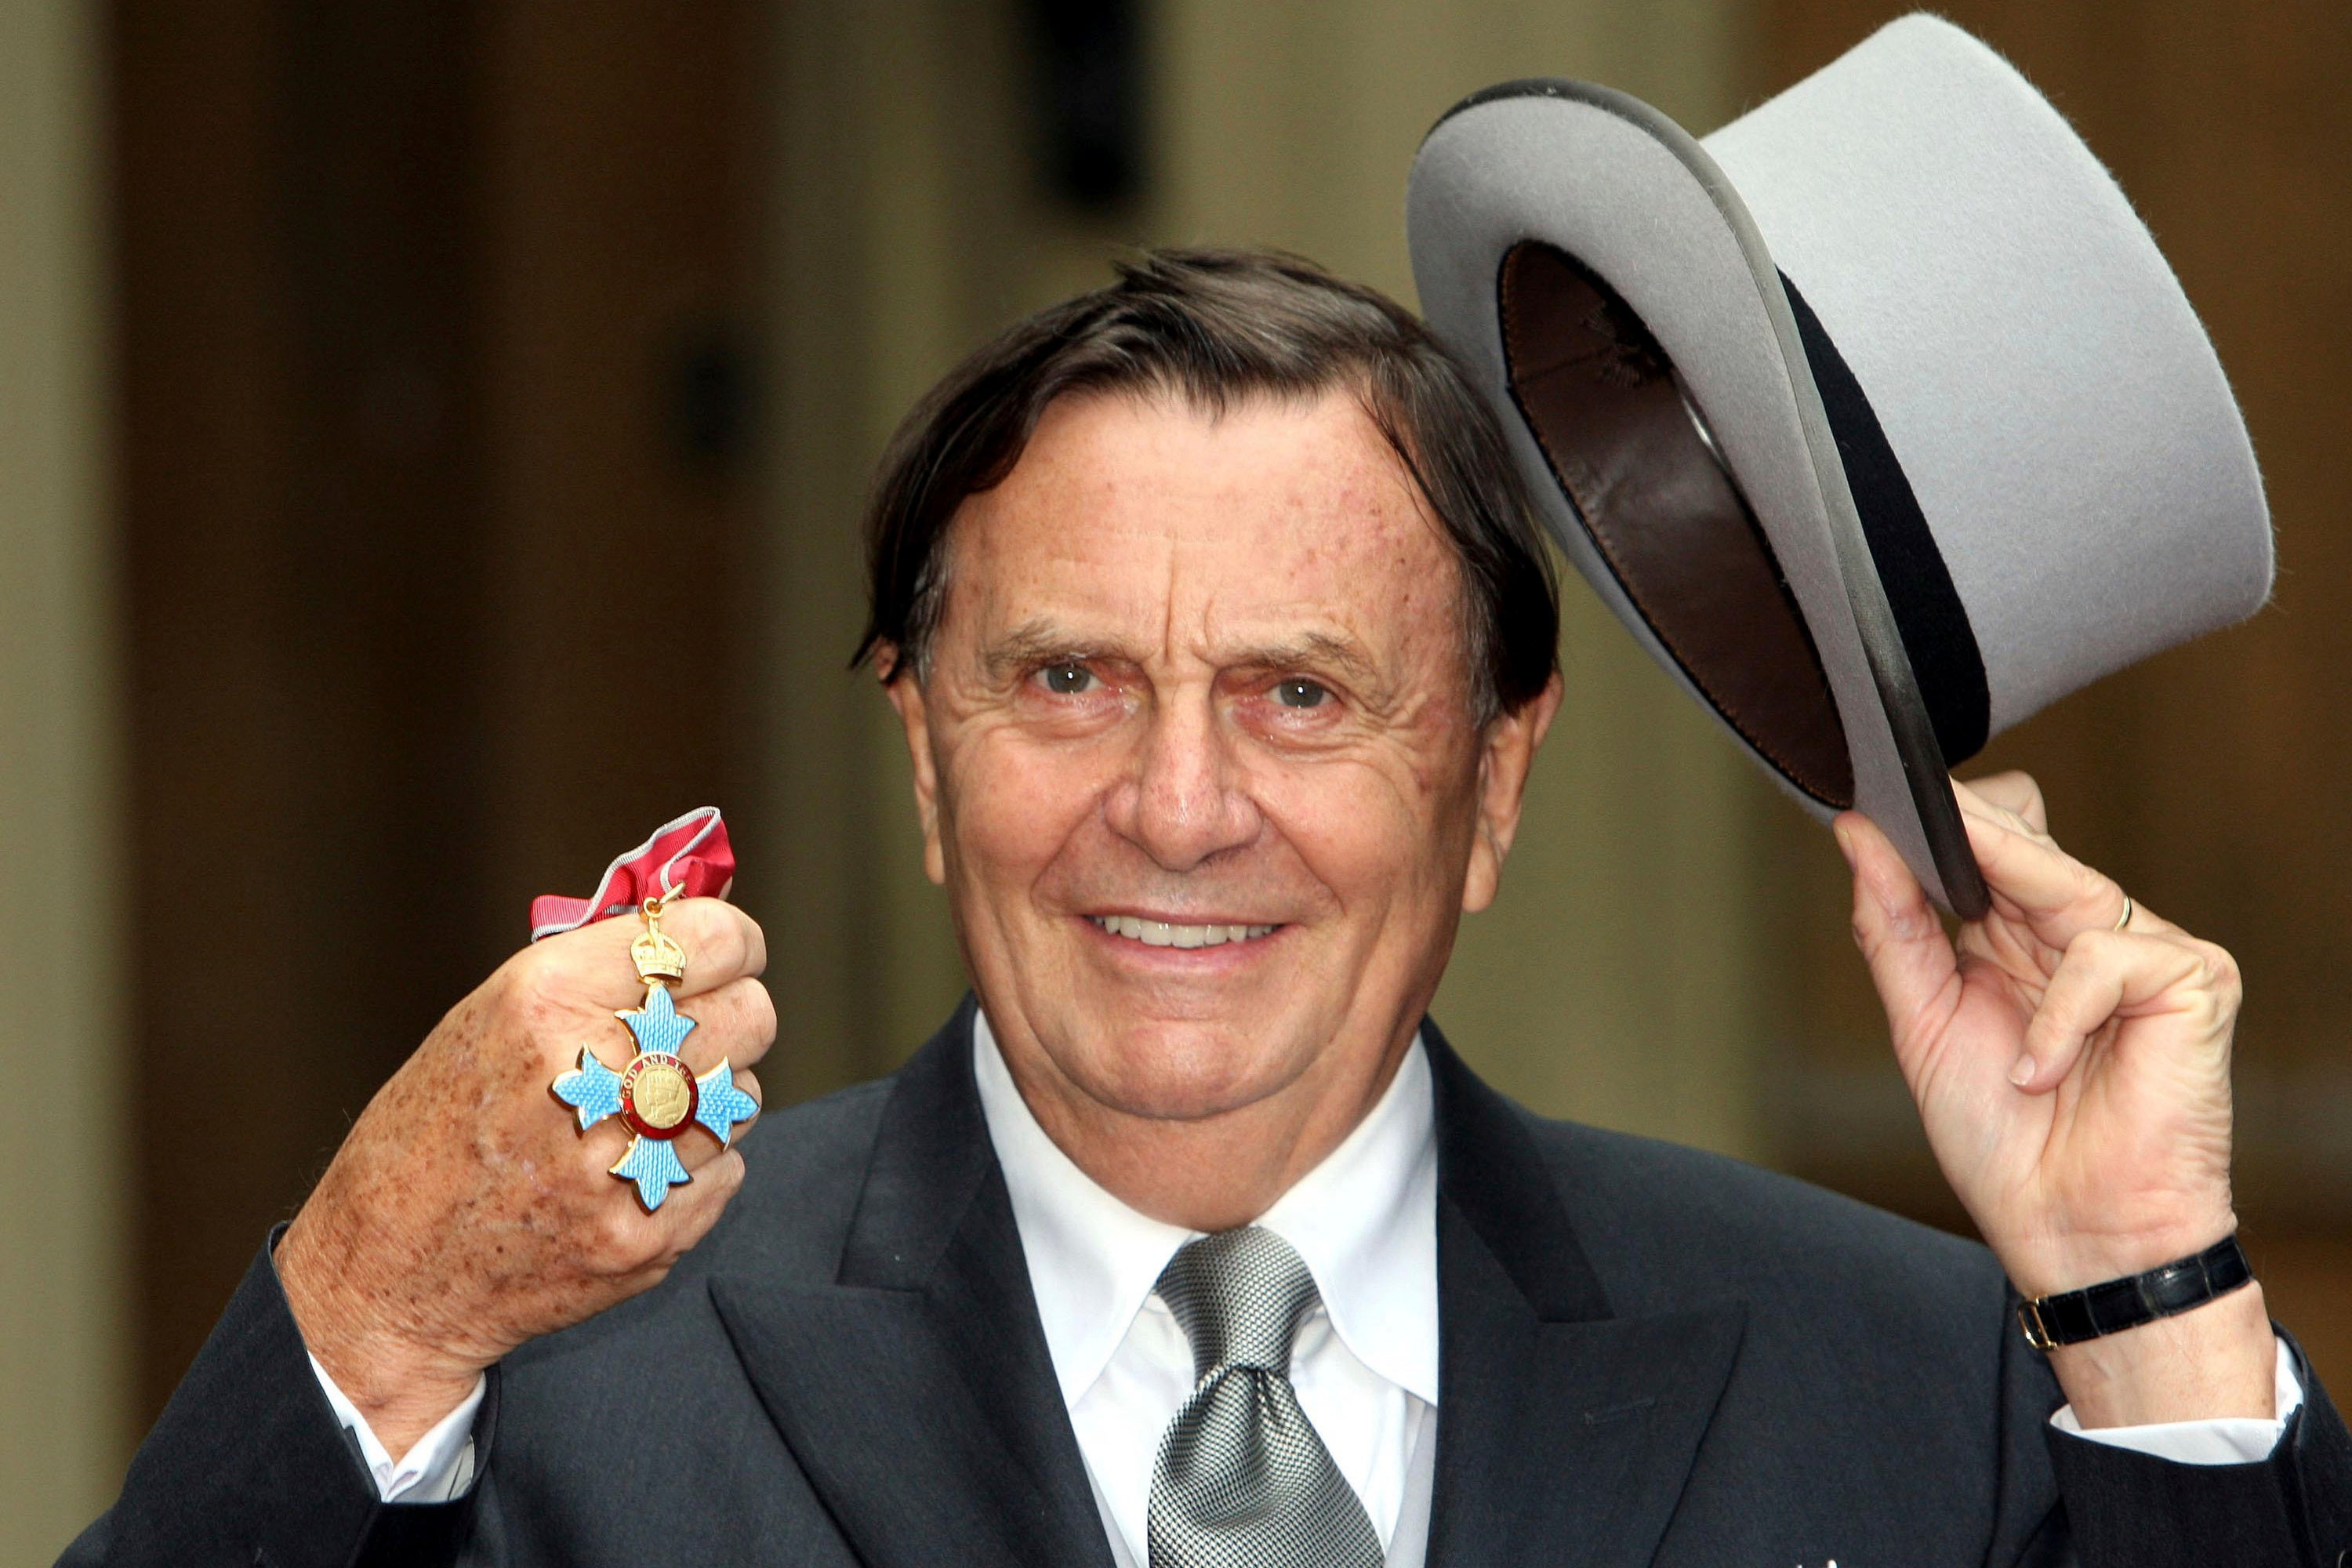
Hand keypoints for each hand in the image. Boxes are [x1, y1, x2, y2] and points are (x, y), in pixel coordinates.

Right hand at [276, 899, 771, 1454]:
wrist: (387, 1271)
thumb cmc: (434, 1130)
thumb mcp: (489, 1016)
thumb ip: (596, 970)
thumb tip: (700, 930)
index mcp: (545, 1000)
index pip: (709, 938)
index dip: (732, 942)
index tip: (728, 953)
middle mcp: (588, 1073)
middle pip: (750, 1014)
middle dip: (729, 1019)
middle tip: (688, 1037)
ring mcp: (620, 1162)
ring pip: (743, 1096)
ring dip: (707, 1100)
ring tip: (635, 1116)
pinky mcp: (645, 1235)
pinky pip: (727, 1168)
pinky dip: (692, 1169)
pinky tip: (626, 1174)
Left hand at [1839, 774, 2273, 1425]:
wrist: (2071, 1233)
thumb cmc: (2004, 1143)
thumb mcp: (1921, 1022)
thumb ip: (1894, 927)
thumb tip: (1857, 836)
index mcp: (2020, 935)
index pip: (1995, 835)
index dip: (1945, 816)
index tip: (1873, 799)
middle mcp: (2082, 929)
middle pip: (2026, 836)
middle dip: (1963, 836)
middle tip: (1909, 818)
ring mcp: (2143, 951)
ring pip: (2064, 879)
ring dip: (2007, 935)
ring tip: (1999, 1032)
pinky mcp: (2192, 979)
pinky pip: (2104, 956)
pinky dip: (2057, 1018)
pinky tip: (2040, 1072)